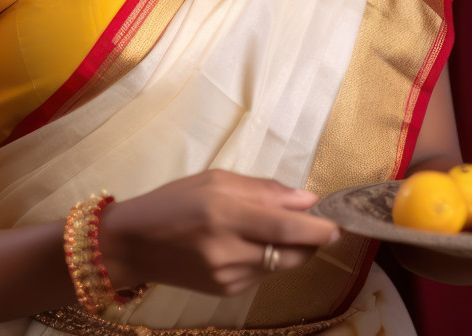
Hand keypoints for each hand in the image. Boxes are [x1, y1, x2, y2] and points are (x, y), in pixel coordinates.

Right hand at [99, 169, 339, 297]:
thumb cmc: (173, 201)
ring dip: (288, 249)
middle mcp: (228, 249)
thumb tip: (307, 200)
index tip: (339, 224)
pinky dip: (265, 259)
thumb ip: (263, 190)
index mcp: (225, 212)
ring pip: (280, 265)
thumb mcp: (216, 180)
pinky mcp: (225, 292)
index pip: (286, 227)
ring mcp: (227, 276)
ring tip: (269, 229)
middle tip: (317, 226)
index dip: (318, 229)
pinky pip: (261, 275)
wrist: (133, 245)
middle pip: (292, 253)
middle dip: (312, 241)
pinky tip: (244, 245)